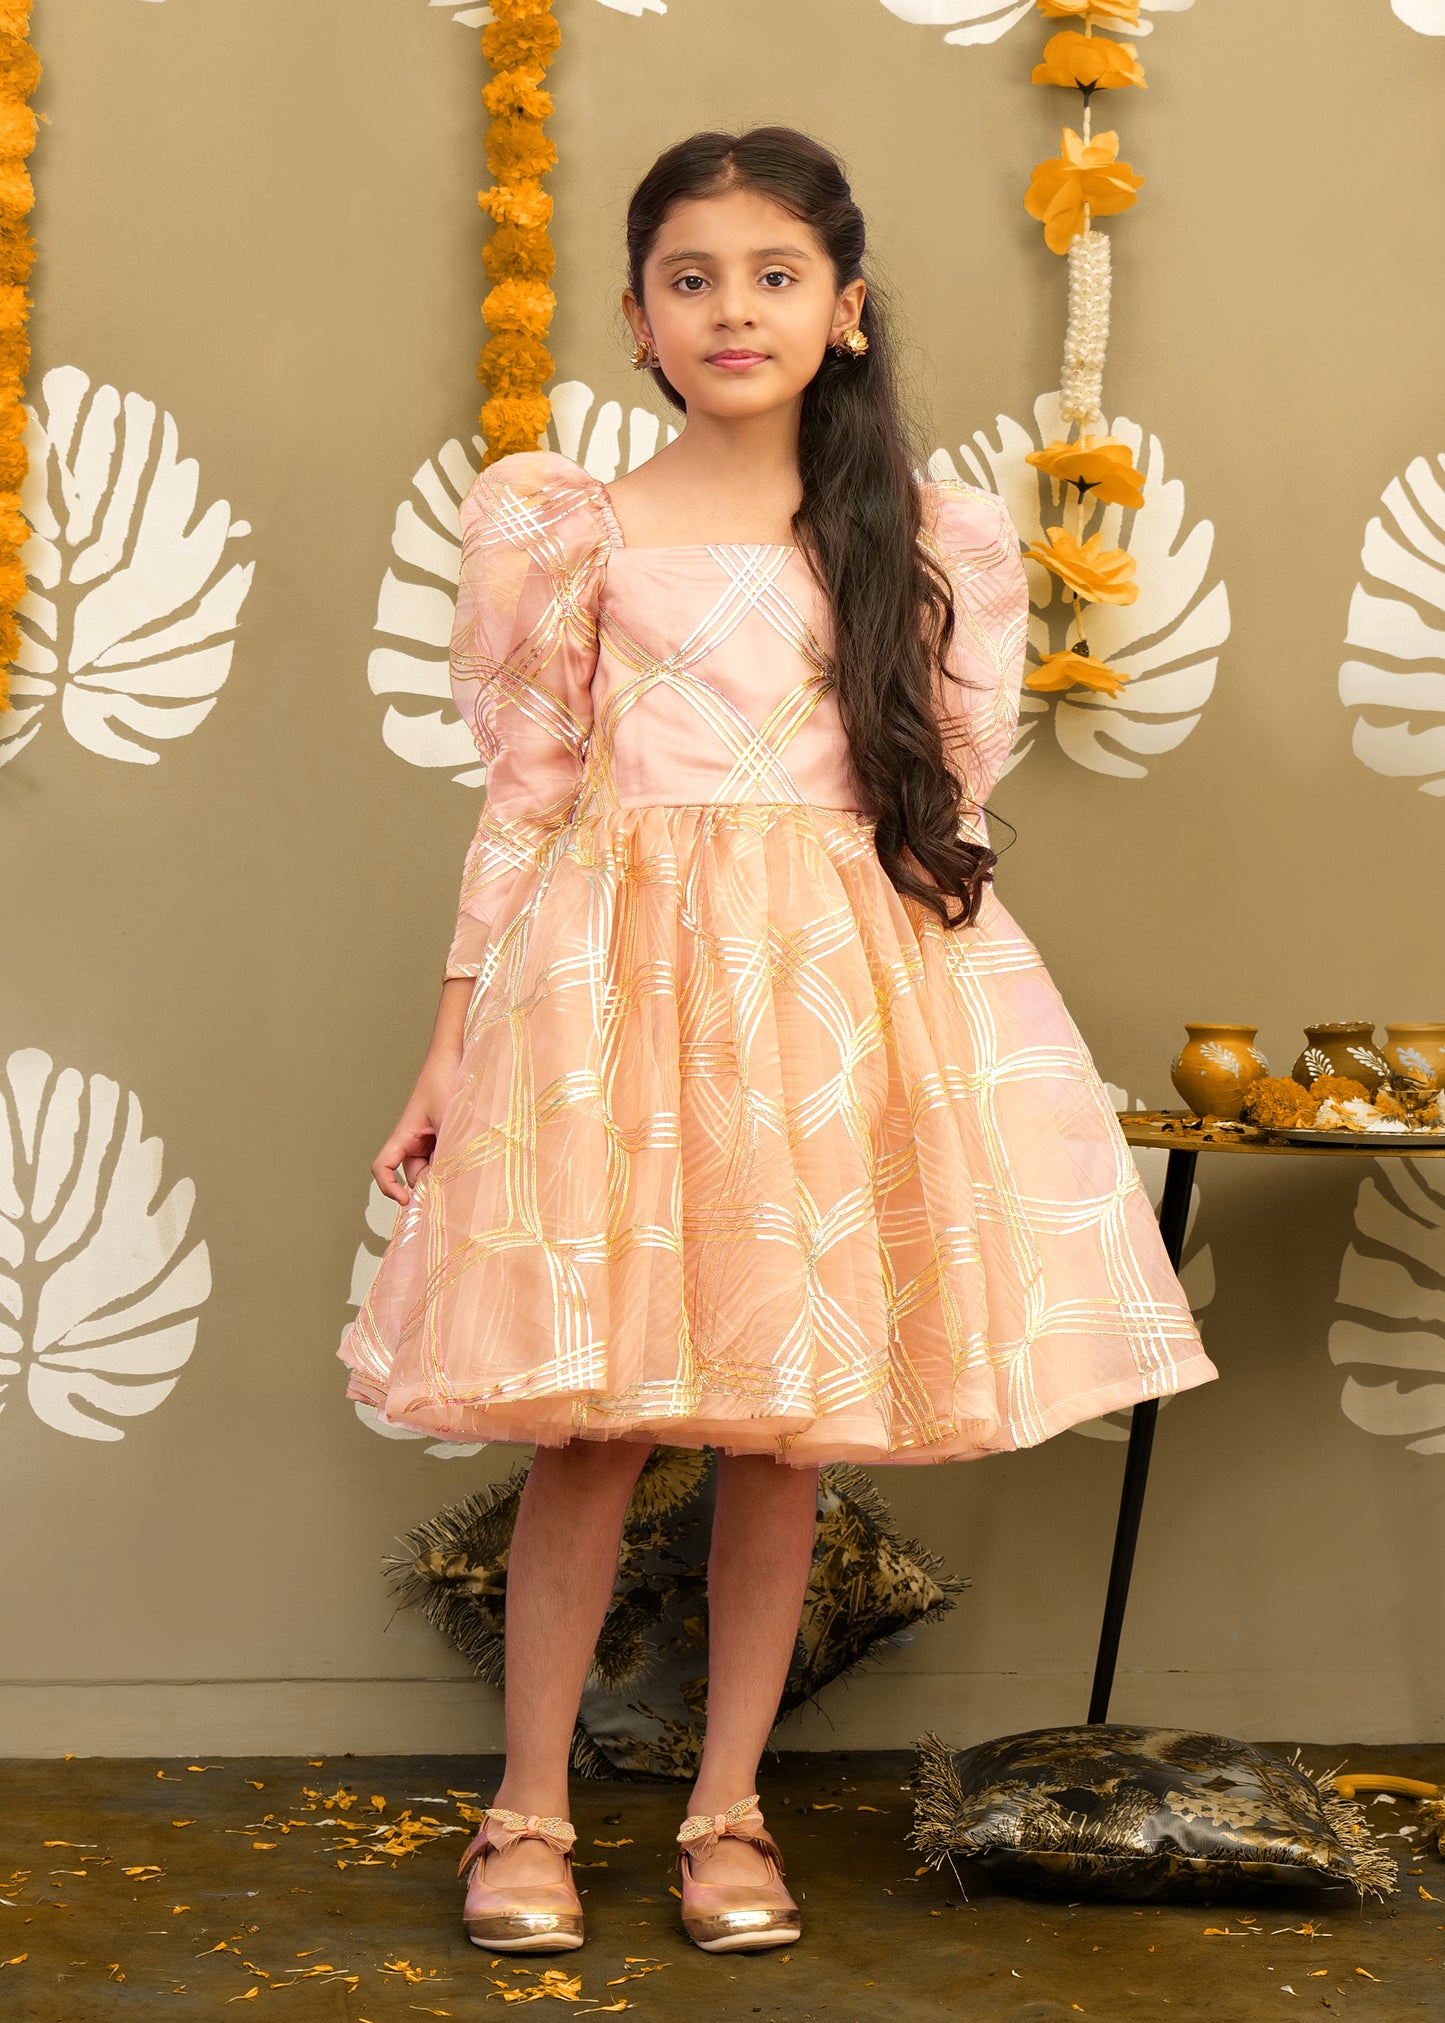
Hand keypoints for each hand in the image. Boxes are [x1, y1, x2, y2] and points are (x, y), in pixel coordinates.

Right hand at [370, 1050, 461, 1205]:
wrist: (453, 1059)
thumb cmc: (444, 1081)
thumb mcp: (449, 1117)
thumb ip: (450, 1149)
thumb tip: (454, 1182)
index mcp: (404, 1136)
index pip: (382, 1168)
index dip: (388, 1187)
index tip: (405, 1200)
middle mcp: (412, 1143)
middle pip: (415, 1177)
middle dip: (432, 1186)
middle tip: (455, 1192)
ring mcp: (428, 1142)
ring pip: (434, 1171)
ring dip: (448, 1174)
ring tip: (468, 1168)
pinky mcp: (443, 1140)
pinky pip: (445, 1161)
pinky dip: (455, 1165)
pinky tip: (471, 1161)